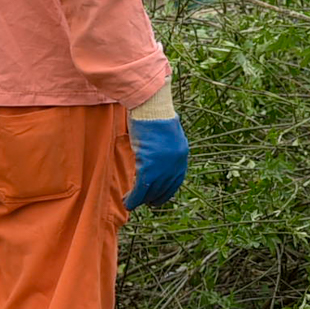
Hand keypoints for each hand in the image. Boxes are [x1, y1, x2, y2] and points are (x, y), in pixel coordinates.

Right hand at [125, 84, 188, 209]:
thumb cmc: (154, 115)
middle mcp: (176, 162)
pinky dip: (134, 197)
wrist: (151, 106)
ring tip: (131, 202)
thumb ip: (164, 149)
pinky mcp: (149, 165)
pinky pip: (142, 188)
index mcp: (182, 154)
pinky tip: (127, 201)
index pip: (176, 180)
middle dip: (153, 197)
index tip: (157, 197)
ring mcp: (164, 165)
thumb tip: (157, 158)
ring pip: (152, 191)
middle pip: (164, 188)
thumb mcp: (165, 135)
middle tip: (143, 202)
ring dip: (141, 199)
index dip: (165, 191)